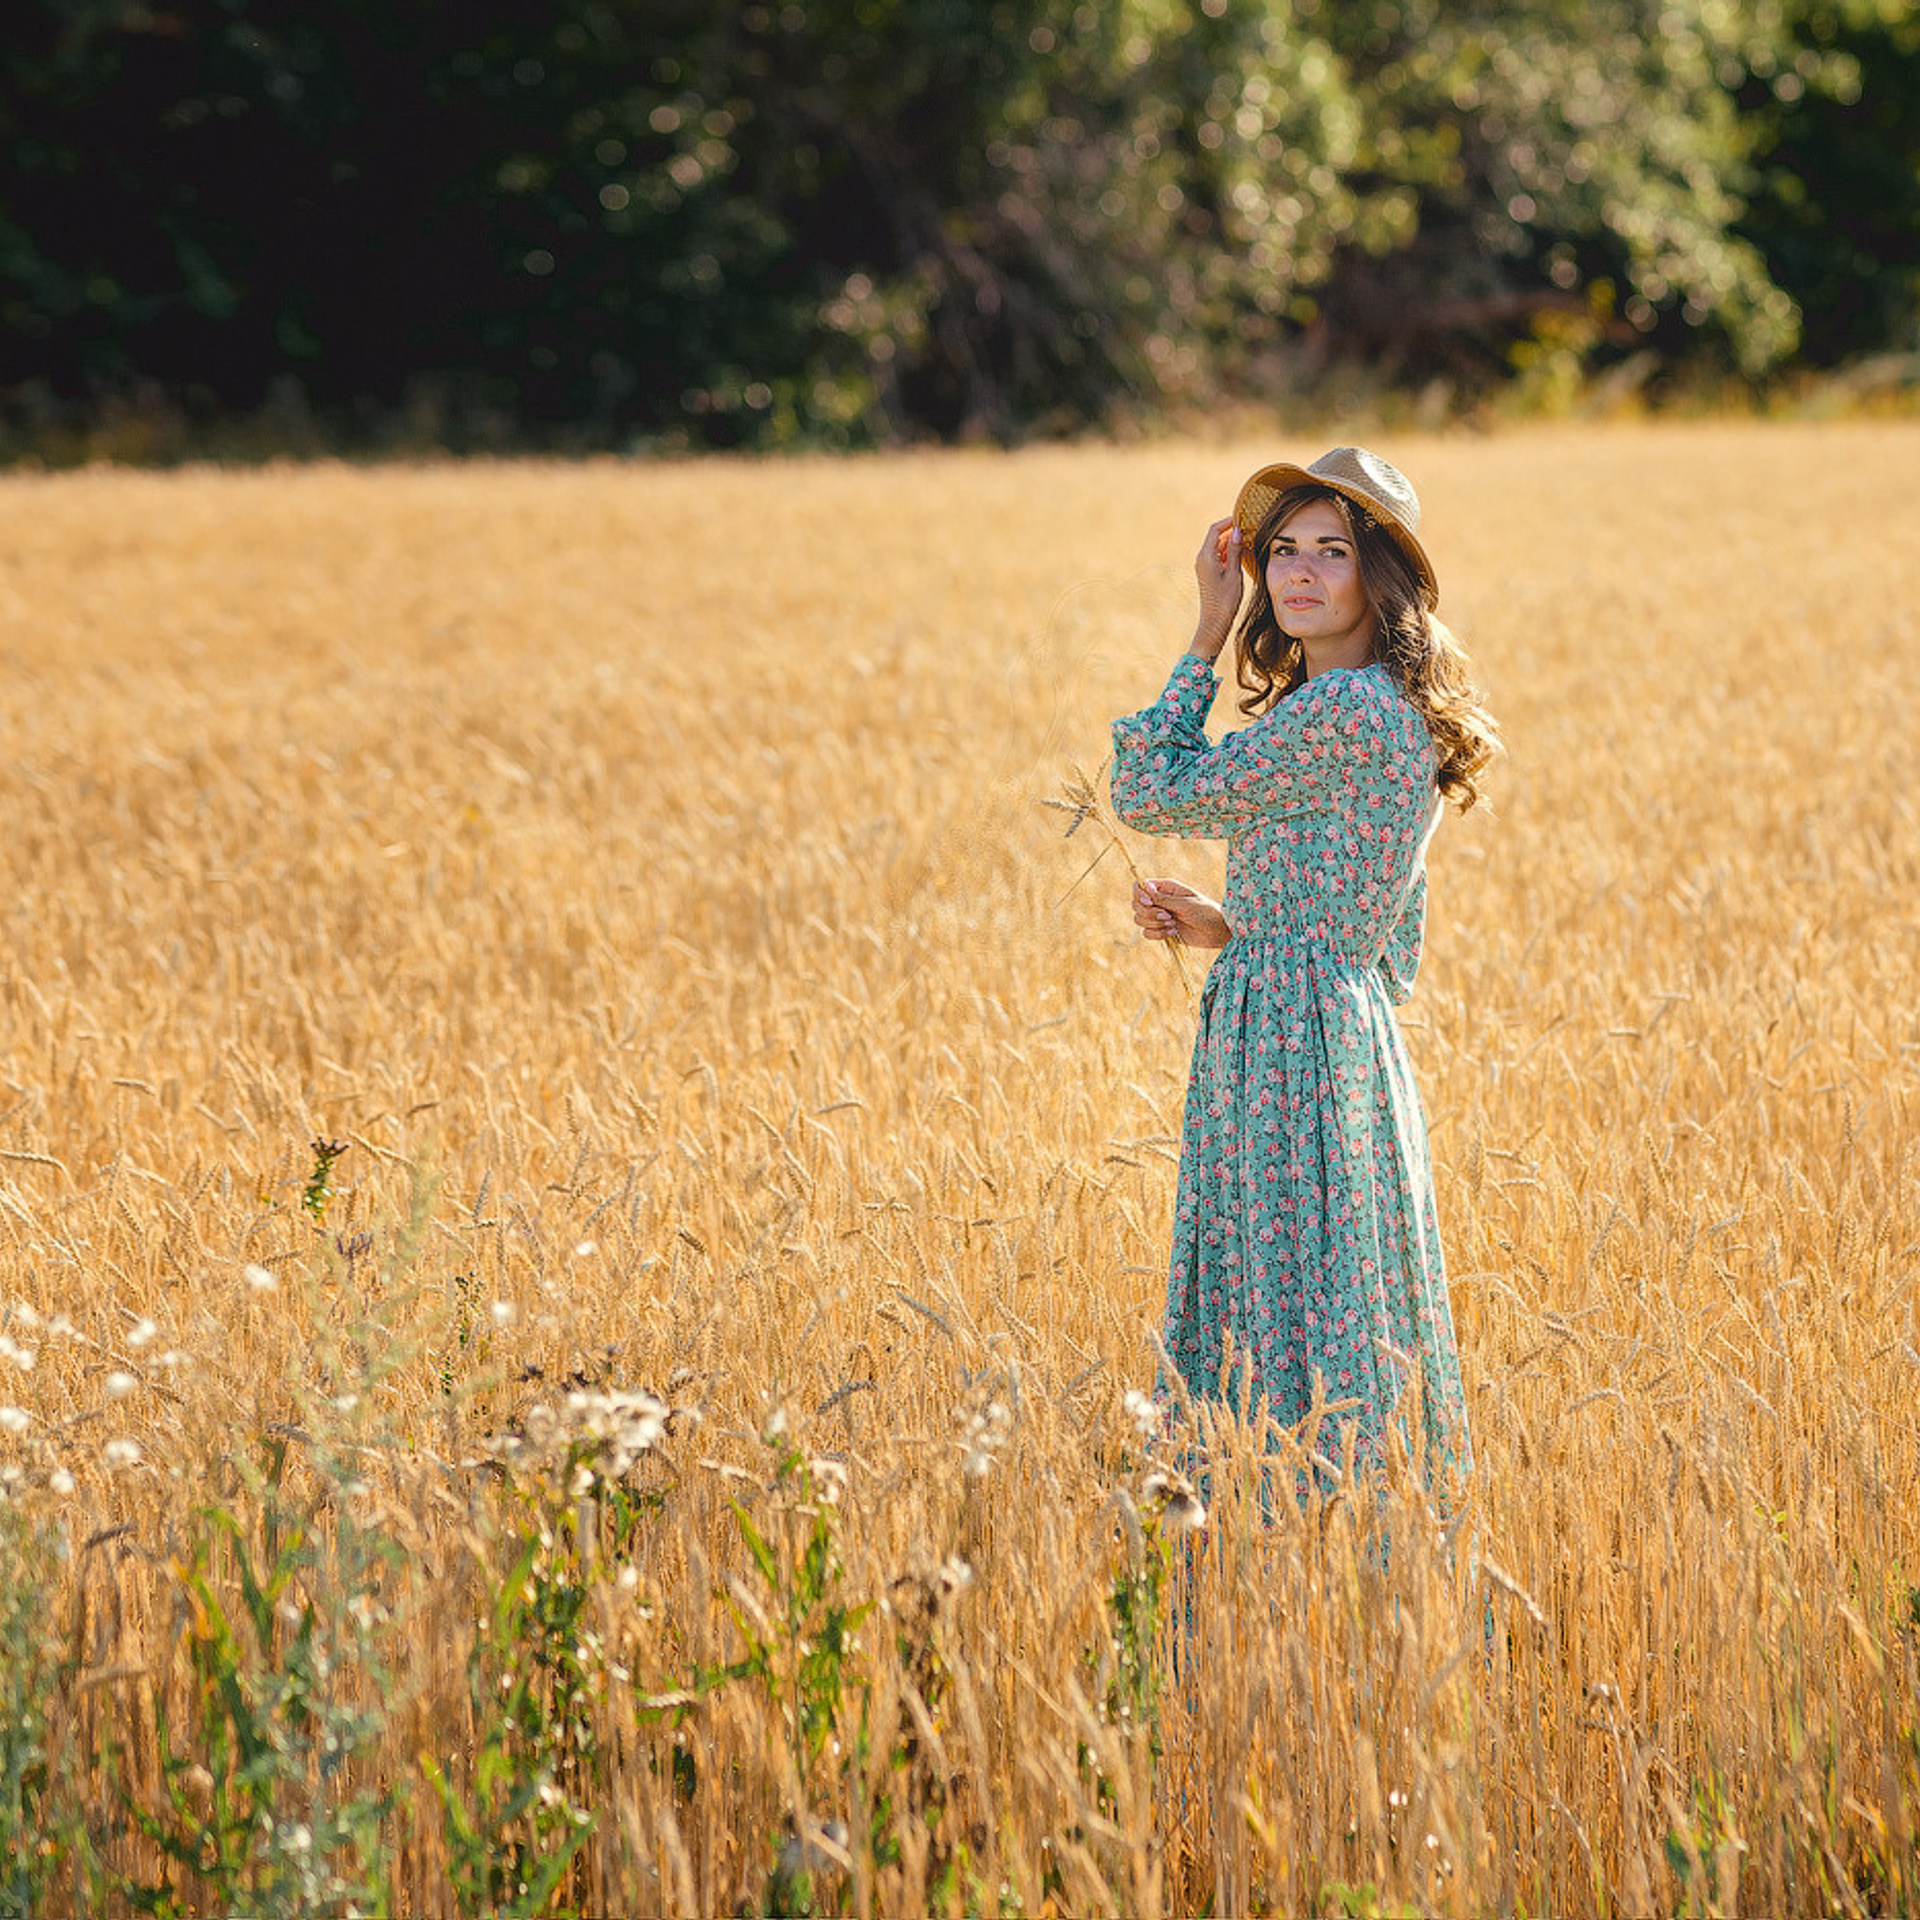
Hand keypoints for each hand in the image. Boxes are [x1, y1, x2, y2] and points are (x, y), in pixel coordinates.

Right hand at [1131, 877, 1231, 949]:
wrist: (1217, 931)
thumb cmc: (1205, 912)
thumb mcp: (1185, 904)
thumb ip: (1163, 898)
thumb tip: (1145, 885)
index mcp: (1166, 888)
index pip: (1140, 887)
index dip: (1139, 895)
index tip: (1149, 902)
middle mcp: (1160, 900)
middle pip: (1136, 905)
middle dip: (1149, 913)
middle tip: (1168, 916)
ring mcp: (1159, 916)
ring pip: (1139, 920)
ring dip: (1154, 924)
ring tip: (1173, 925)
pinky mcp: (1162, 930)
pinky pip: (1147, 933)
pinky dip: (1158, 934)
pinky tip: (1173, 932)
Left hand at [1190, 516, 1244, 658]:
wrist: (1215, 621)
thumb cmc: (1226, 599)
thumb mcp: (1234, 573)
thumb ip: (1234, 550)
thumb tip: (1237, 531)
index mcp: (1206, 557)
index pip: (1214, 530)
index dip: (1228, 521)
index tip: (1242, 517)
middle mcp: (1201, 559)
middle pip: (1214, 536)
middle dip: (1230, 530)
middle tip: (1248, 527)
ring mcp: (1203, 566)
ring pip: (1216, 546)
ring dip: (1230, 541)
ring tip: (1247, 539)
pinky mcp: (1207, 573)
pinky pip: (1217, 556)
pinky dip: (1227, 551)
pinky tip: (1240, 552)